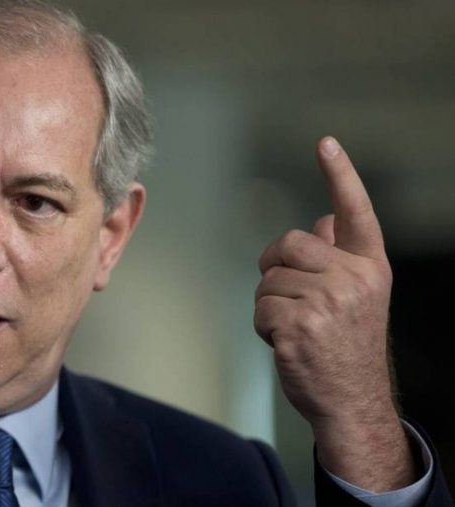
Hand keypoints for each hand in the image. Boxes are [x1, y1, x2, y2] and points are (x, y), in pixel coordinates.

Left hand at [254, 136, 414, 490]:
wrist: (351, 399)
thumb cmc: (347, 344)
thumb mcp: (357, 295)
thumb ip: (340, 255)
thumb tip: (325, 218)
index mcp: (369, 266)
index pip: (355, 212)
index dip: (340, 175)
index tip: (325, 143)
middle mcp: (354, 279)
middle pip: (287, 244)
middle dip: (276, 267)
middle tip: (292, 298)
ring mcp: (328, 303)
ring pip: (268, 279)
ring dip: (269, 304)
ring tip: (297, 328)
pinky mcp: (300, 326)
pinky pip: (259, 308)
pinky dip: (263, 326)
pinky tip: (286, 343)